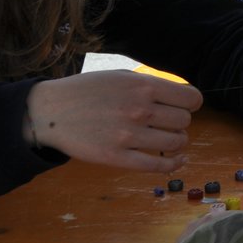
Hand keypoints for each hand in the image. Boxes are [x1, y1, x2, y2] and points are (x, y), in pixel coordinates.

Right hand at [25, 70, 203, 173]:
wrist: (51, 111)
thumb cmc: (88, 91)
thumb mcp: (122, 76)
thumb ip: (152, 86)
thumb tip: (181, 98)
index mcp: (144, 85)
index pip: (191, 98)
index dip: (191, 104)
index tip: (184, 107)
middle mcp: (140, 109)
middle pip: (184, 121)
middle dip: (180, 123)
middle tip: (168, 124)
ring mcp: (129, 135)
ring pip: (176, 142)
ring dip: (178, 142)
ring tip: (168, 139)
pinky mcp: (117, 157)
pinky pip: (157, 165)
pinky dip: (173, 164)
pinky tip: (177, 160)